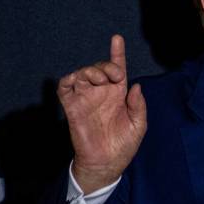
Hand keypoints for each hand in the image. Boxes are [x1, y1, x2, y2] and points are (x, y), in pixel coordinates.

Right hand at [57, 35, 146, 193]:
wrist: (107, 164)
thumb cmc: (124, 146)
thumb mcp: (138, 125)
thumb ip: (138, 105)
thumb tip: (135, 85)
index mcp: (118, 95)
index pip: (118, 69)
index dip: (117, 53)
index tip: (117, 39)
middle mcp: (101, 93)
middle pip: (100, 68)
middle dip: (107, 65)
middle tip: (115, 75)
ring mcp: (86, 99)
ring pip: (82, 73)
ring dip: (91, 70)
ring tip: (101, 79)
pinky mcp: (72, 107)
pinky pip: (65, 87)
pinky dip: (68, 79)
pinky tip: (77, 80)